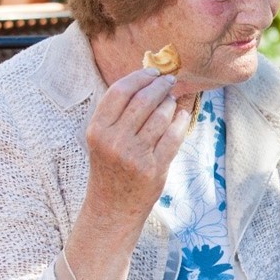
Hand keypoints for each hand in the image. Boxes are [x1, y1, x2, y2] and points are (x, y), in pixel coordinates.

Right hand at [83, 67, 190, 222]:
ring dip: (171, 104)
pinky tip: (182, 116)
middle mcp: (114, 141)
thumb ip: (119, 114)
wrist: (113, 207)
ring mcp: (135, 155)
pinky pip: (174, 135)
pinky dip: (181, 121)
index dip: (139, 77)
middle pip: (143, 100)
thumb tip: (147, 81)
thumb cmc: (111, 168)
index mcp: (97, 130)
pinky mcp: (154, 167)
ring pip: (161, 116)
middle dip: (160, 86)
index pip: (119, 91)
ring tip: (172, 102)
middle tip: (170, 81)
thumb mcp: (104, 139)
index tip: (152, 72)